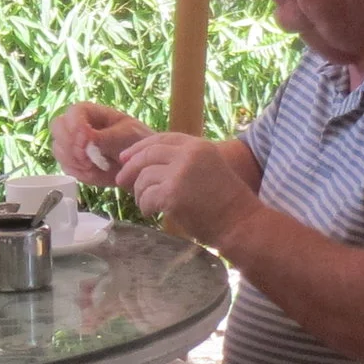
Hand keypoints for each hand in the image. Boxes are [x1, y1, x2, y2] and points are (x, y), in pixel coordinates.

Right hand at [53, 102, 150, 186]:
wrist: (140, 165)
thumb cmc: (136, 142)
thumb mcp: (126, 135)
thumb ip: (105, 136)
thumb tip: (86, 139)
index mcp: (90, 112)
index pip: (72, 112)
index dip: (75, 125)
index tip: (87, 141)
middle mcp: (76, 126)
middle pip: (57, 127)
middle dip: (69, 144)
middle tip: (86, 157)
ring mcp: (72, 145)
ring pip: (58, 150)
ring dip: (74, 161)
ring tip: (94, 166)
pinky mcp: (73, 162)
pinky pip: (67, 168)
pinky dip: (80, 173)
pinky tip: (95, 172)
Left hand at [116, 133, 258, 246]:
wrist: (241, 224)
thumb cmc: (225, 202)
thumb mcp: (208, 169)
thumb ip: (183, 161)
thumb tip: (146, 163)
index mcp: (199, 146)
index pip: (162, 139)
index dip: (140, 148)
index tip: (125, 157)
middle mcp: (189, 154)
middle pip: (148, 155)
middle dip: (130, 168)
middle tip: (121, 182)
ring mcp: (180, 173)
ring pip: (144, 178)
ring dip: (140, 193)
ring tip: (146, 204)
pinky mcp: (172, 194)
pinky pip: (147, 197)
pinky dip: (145, 206)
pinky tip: (151, 213)